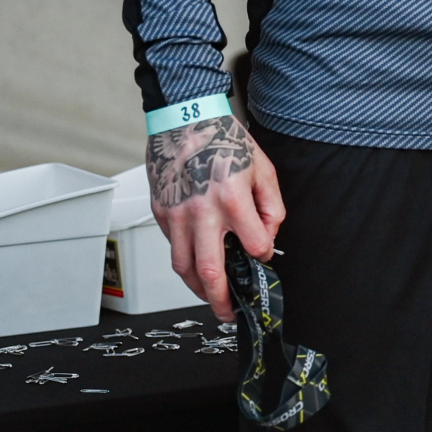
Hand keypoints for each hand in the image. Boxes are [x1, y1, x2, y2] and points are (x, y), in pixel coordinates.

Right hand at [146, 113, 284, 319]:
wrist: (184, 120)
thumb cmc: (224, 140)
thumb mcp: (262, 169)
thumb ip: (272, 206)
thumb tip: (269, 235)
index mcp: (232, 199)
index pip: (254, 245)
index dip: (263, 255)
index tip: (263, 256)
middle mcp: (201, 212)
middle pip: (209, 271)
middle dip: (221, 299)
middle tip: (230, 312)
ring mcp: (176, 215)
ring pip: (183, 267)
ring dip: (197, 288)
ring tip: (211, 296)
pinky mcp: (160, 213)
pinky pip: (171, 247)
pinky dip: (184, 260)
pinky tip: (195, 263)